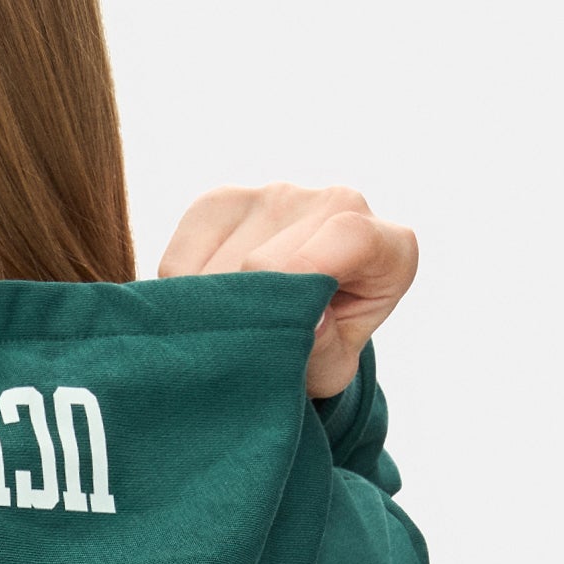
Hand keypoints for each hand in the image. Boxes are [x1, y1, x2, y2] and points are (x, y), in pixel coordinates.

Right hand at [157, 183, 417, 397]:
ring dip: (213, 308)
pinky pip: (179, 259)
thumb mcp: (331, 369)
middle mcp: (335, 203)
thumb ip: (326, 352)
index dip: (306, 276)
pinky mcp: (220, 200)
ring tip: (235, 325)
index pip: (349, 237)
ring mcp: (276, 194)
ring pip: (217, 264)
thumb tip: (308, 321)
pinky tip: (213, 302)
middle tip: (247, 345)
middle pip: (265, 260)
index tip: (279, 319)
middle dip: (246, 312)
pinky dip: (183, 292)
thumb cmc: (322, 348)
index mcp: (383, 243)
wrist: (299, 320)